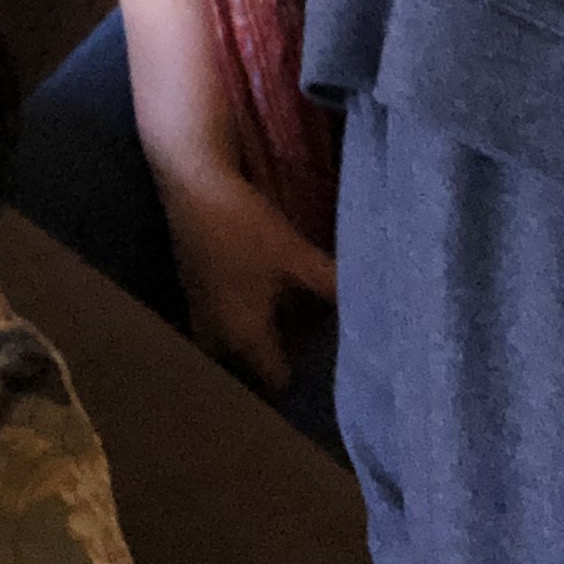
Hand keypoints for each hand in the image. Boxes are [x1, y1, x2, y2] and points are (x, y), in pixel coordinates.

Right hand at [158, 163, 336, 391]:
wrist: (192, 184)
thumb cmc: (245, 227)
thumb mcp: (295, 255)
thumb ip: (331, 284)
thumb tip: (370, 305)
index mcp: (244, 336)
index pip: (277, 378)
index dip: (305, 373)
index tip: (330, 360)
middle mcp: (217, 335)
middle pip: (252, 363)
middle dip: (279, 354)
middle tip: (313, 335)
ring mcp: (200, 312)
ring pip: (235, 340)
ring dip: (259, 333)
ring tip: (292, 313)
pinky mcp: (193, 287)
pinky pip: (222, 318)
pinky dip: (242, 313)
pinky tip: (263, 288)